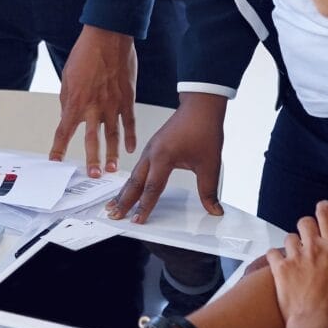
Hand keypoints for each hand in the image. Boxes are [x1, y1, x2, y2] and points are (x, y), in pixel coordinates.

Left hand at [51, 25, 136, 177]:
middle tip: (93, 174)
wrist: (107, 37)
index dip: (59, 147)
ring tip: (112, 169)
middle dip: (92, 159)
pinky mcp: (127, 99)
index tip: (55, 159)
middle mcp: (94, 107)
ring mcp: (113, 104)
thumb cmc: (85, 54)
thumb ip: (68, 100)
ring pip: (113, 135)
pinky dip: (131, 137)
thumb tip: (68, 115)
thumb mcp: (67, 77)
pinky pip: (130, 122)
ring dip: (112, 154)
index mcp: (76, 101)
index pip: (64, 131)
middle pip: (91, 139)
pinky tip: (131, 149)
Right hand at [107, 93, 225, 222]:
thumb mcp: (210, 164)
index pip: (151, 188)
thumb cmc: (203, 128)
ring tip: (114, 204)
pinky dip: (131, 180)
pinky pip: (138, 167)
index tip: (137, 221)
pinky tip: (130, 186)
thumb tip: (214, 210)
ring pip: (133, 174)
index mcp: (163, 157)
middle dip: (123, 201)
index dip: (144, 207)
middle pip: (134, 182)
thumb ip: (209, 190)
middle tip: (114, 215)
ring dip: (124, 191)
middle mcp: (152, 153)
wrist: (201, 106)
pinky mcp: (152, 147)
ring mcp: (150, 149)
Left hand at [266, 201, 327, 324]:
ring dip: (291, 247)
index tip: (322, 210)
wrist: (316, 323)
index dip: (323, 209)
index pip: (327, 214)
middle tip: (307, 241)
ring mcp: (296, 257)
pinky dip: (274, 259)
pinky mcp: (280, 267)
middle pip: (304, 221)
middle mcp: (315, 248)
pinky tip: (280, 268)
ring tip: (296, 262)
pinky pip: (272, 253)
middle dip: (305, 228)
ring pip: (289, 238)